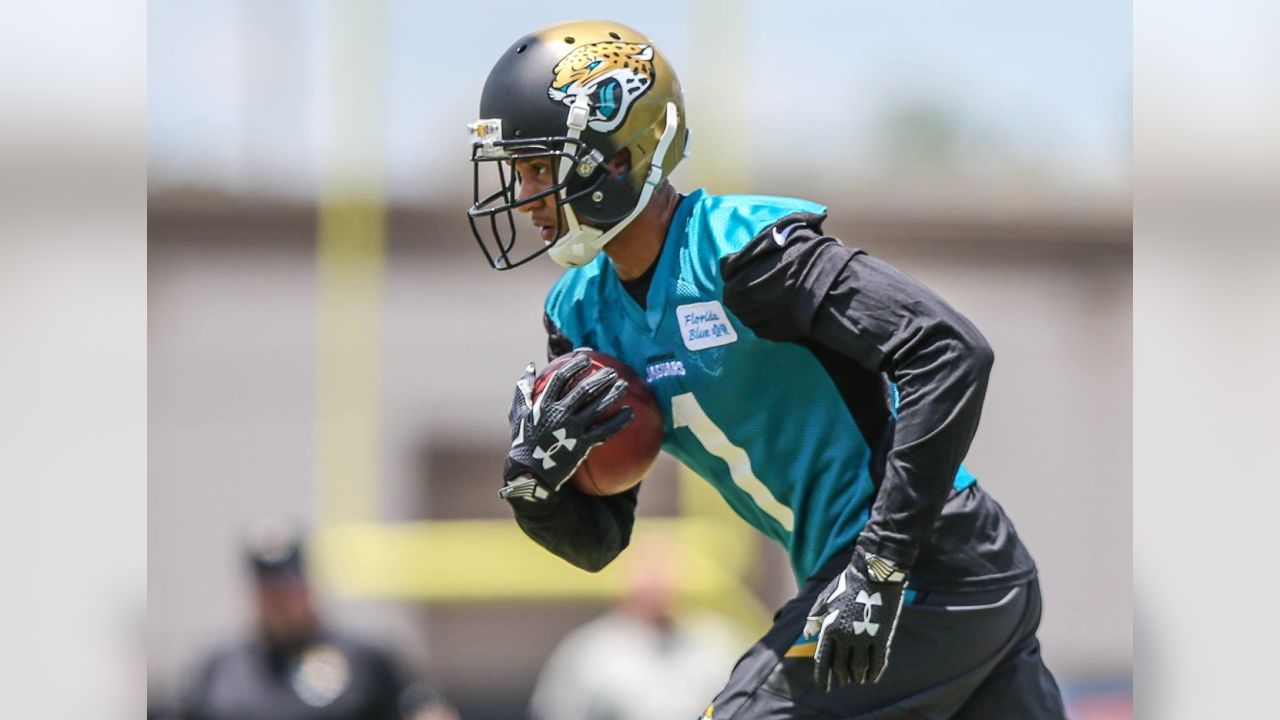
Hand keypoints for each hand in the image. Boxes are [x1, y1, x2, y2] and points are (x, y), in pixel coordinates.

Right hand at [499, 352, 632, 502]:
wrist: (530, 473)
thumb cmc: (523, 442)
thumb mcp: (517, 414)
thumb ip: (523, 390)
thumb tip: (530, 367)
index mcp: (543, 405)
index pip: (561, 379)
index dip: (574, 367)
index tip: (585, 359)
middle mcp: (559, 414)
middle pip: (584, 390)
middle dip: (600, 378)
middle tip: (613, 371)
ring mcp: (571, 429)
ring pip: (597, 408)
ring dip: (613, 394)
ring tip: (625, 385)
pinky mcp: (581, 445)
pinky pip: (604, 431)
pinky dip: (618, 421)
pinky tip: (631, 413)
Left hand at [804, 547, 907, 689]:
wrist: (874, 574)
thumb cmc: (847, 585)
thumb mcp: (825, 598)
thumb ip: (815, 618)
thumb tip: (808, 635)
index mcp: (830, 627)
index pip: (823, 660)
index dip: (822, 678)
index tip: (823, 689)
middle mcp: (846, 636)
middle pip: (841, 667)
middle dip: (840, 678)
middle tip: (840, 683)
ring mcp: (865, 638)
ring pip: (859, 667)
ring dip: (856, 677)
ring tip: (855, 681)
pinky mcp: (882, 637)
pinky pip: (878, 662)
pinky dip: (874, 673)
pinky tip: (871, 679)